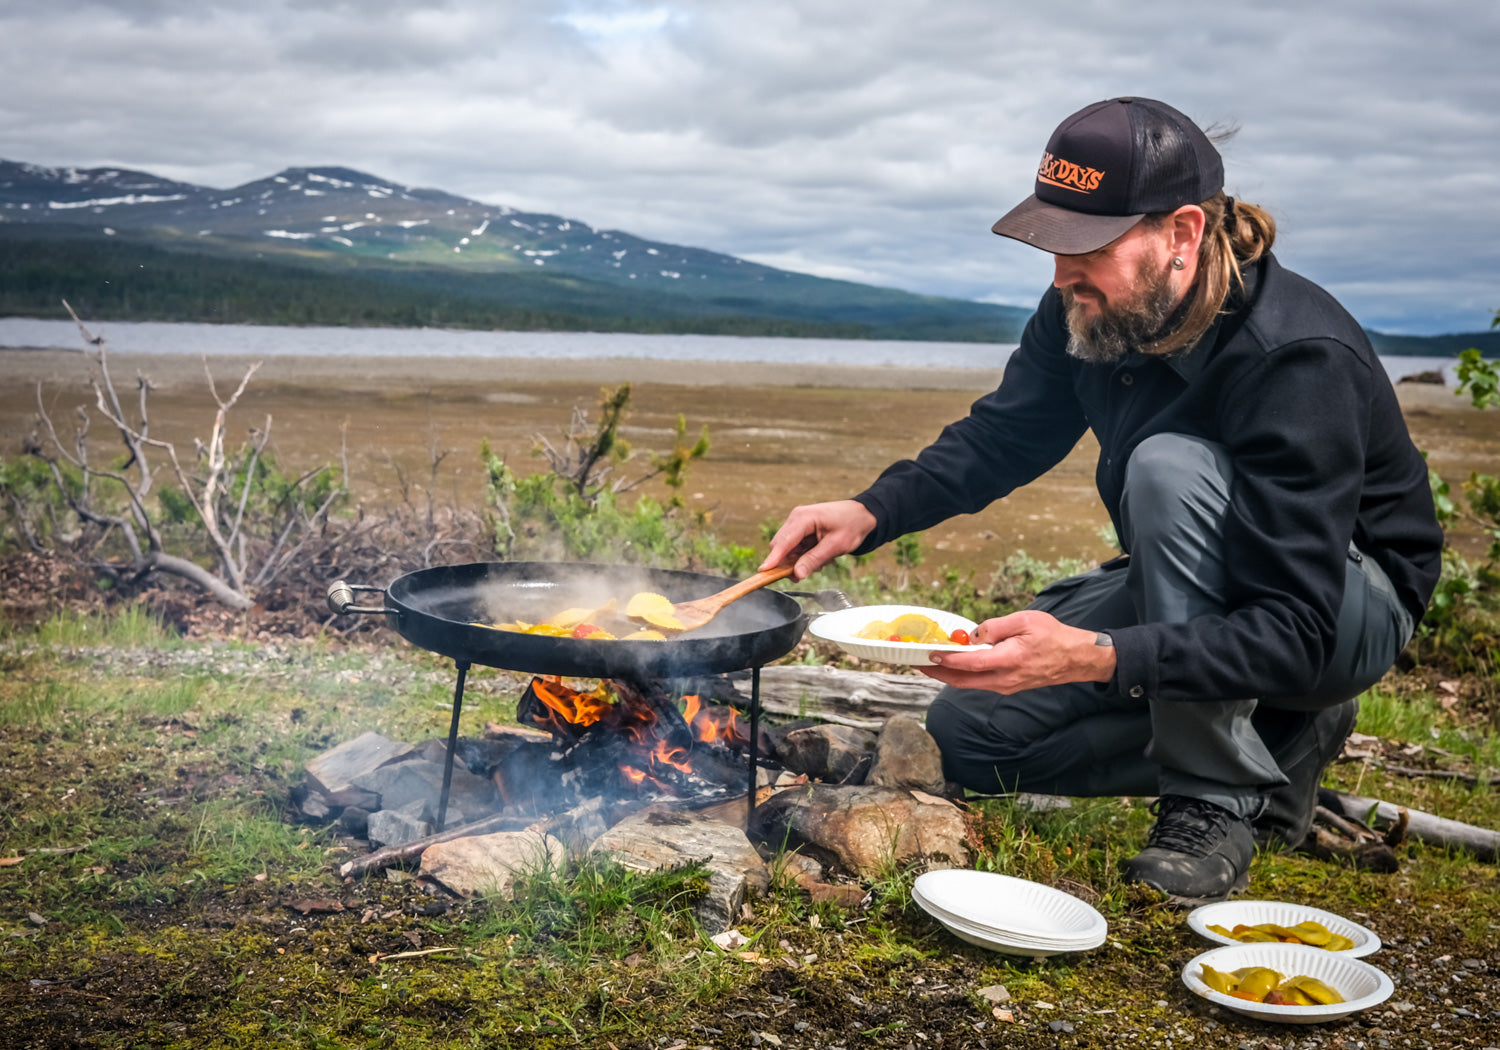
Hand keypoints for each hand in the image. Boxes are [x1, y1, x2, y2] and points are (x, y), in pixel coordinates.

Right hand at [759, 500, 876, 579]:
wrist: (862, 515)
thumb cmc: (851, 525)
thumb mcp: (835, 546)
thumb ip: (814, 560)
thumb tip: (796, 574)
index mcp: (803, 518)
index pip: (783, 542)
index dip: (773, 559)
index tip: (763, 571)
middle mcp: (796, 519)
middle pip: (780, 547)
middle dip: (790, 563)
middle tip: (809, 571)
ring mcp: (797, 524)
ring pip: (787, 550)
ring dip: (800, 561)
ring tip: (823, 560)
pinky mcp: (800, 530)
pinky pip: (795, 548)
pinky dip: (804, 556)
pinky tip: (821, 555)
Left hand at [919, 610, 1115, 692]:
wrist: (1076, 658)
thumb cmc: (1054, 636)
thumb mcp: (1025, 620)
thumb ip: (996, 627)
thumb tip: (973, 634)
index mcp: (1009, 660)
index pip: (970, 663)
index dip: (947, 660)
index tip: (930, 654)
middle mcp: (1005, 679)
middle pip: (963, 681)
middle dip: (938, 673)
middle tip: (918, 663)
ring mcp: (1006, 686)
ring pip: (970, 684)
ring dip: (948, 675)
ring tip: (931, 664)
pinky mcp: (1008, 686)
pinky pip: (980, 683)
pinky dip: (964, 675)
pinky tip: (955, 665)